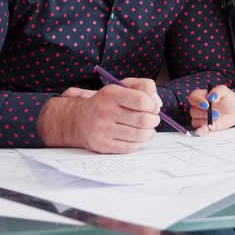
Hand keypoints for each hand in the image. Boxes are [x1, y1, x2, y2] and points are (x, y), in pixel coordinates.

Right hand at [38, 78, 162, 153]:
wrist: (77, 119)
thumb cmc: (105, 103)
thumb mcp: (122, 86)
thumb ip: (144, 87)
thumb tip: (157, 104)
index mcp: (111, 94)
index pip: (142, 100)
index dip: (153, 105)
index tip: (153, 107)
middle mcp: (105, 111)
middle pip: (144, 120)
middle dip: (154, 120)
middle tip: (152, 119)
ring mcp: (103, 130)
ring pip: (140, 135)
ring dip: (149, 132)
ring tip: (146, 128)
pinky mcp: (103, 145)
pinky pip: (131, 147)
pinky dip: (138, 142)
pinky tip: (135, 136)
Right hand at [188, 85, 234, 136]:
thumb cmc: (228, 99)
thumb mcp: (224, 91)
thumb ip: (217, 91)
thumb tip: (211, 98)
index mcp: (201, 96)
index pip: (193, 97)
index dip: (197, 101)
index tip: (207, 104)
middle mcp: (199, 107)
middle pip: (193, 111)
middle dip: (204, 113)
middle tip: (216, 113)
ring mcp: (201, 118)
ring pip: (195, 120)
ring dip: (205, 121)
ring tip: (217, 118)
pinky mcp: (205, 126)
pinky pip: (199, 130)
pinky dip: (202, 130)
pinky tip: (207, 128)